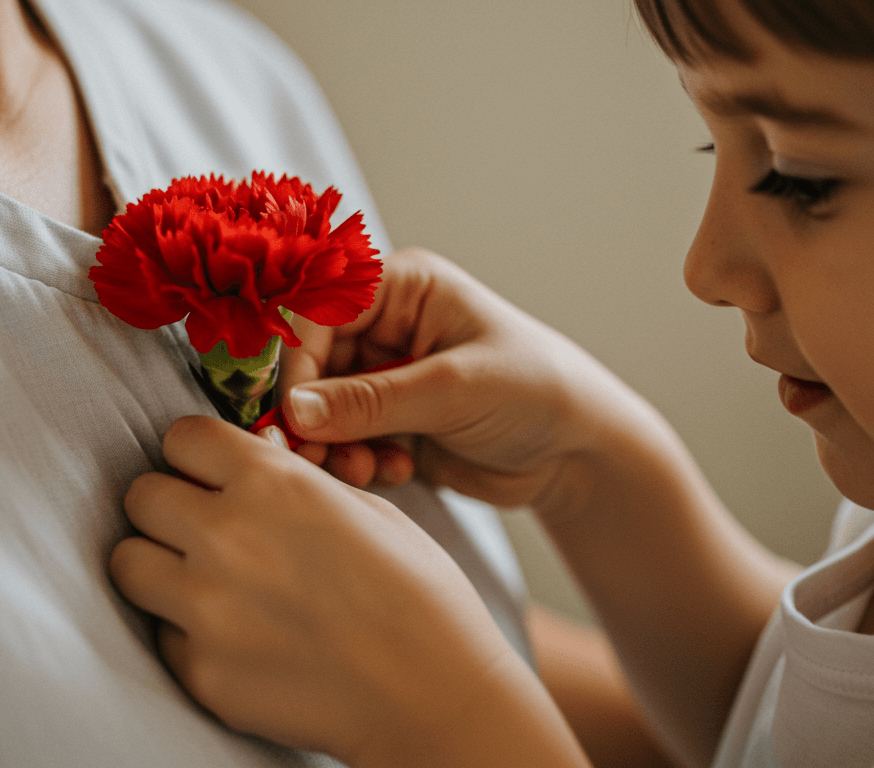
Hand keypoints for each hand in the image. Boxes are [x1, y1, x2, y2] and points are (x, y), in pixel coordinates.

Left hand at [110, 415, 563, 765]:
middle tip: (201, 530)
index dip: (196, 456)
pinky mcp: (200, 670)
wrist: (434, 695)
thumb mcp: (365, 509)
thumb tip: (246, 471)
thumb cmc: (417, 596)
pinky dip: (189, 634)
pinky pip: (163, 634)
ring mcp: (205, 606)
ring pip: (128, 562)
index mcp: (272, 481)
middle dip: (168, 508)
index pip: (181, 437)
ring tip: (202, 583)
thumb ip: (291, 484)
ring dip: (158, 566)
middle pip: (141, 496)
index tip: (208, 475)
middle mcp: (226, 534)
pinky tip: (239, 640)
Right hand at [280, 248, 641, 509]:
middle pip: (313, 365)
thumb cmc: (536, 391)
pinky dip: (358, 461)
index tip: (293, 414)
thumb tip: (295, 411)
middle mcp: (387, 326)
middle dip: (312, 415)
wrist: (580, 452)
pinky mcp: (393, 422)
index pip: (320, 311)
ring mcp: (388, 376)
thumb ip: (370, 401)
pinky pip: (347, 440)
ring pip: (324, 409)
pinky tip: (394, 472)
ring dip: (334, 445)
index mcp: (402, 288)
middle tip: (316, 457)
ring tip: (363, 471)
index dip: (298, 362)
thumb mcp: (453, 389)